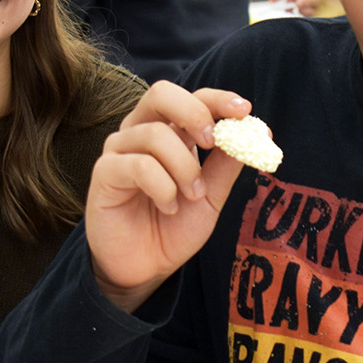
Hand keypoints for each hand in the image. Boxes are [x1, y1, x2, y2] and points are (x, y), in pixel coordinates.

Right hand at [85, 82, 252, 311]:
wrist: (146, 268)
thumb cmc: (174, 227)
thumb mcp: (211, 196)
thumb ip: (227, 164)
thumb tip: (257, 132)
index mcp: (170, 131)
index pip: (193, 98)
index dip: (218, 99)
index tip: (244, 111)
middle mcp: (141, 132)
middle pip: (161, 94)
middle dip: (194, 112)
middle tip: (211, 141)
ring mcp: (119, 150)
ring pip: (156, 135)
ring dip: (184, 168)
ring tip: (192, 196)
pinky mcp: (104, 173)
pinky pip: (139, 166)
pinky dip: (163, 187)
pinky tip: (168, 207)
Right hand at [271, 0, 325, 16]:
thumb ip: (309, 0)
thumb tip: (297, 5)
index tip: (272, 1)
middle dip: (292, 6)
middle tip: (290, 11)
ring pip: (298, 6)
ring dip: (303, 10)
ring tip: (312, 10)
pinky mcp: (310, 4)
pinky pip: (304, 10)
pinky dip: (308, 12)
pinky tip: (314, 11)